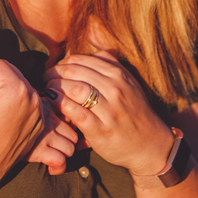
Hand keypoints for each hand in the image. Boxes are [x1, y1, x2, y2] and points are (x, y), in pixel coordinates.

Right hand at [26, 104, 78, 174]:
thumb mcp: (12, 102)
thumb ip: (27, 99)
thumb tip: (43, 101)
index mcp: (42, 104)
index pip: (67, 109)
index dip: (66, 119)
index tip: (59, 125)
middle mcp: (45, 118)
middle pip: (72, 128)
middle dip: (67, 136)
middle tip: (57, 140)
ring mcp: (43, 134)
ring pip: (70, 146)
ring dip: (64, 150)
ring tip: (53, 152)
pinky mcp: (37, 151)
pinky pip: (59, 161)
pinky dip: (58, 165)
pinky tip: (50, 166)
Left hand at [45, 51, 173, 176]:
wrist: (151, 145)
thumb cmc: (134, 113)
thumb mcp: (129, 83)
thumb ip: (111, 65)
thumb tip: (92, 52)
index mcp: (118, 75)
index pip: (79, 60)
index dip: (61, 64)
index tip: (55, 72)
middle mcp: (115, 89)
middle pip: (73, 71)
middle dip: (54, 74)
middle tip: (46, 81)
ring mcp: (109, 110)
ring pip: (73, 89)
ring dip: (55, 88)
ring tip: (49, 92)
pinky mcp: (100, 130)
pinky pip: (75, 112)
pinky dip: (60, 106)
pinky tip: (54, 106)